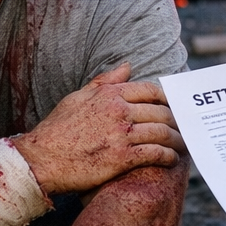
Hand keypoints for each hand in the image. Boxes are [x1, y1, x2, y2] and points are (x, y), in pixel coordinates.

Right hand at [13, 63, 181, 193]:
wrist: (41, 159)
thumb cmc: (57, 129)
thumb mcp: (78, 97)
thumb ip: (105, 81)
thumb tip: (127, 66)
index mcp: (110, 94)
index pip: (150, 91)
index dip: (167, 99)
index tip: (174, 107)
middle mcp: (119, 111)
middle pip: (161, 112)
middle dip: (177, 120)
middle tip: (185, 127)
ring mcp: (122, 134)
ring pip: (163, 132)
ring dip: (177, 139)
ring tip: (183, 144)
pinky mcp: (122, 158)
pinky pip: (155, 154)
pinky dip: (168, 156)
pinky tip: (172, 159)